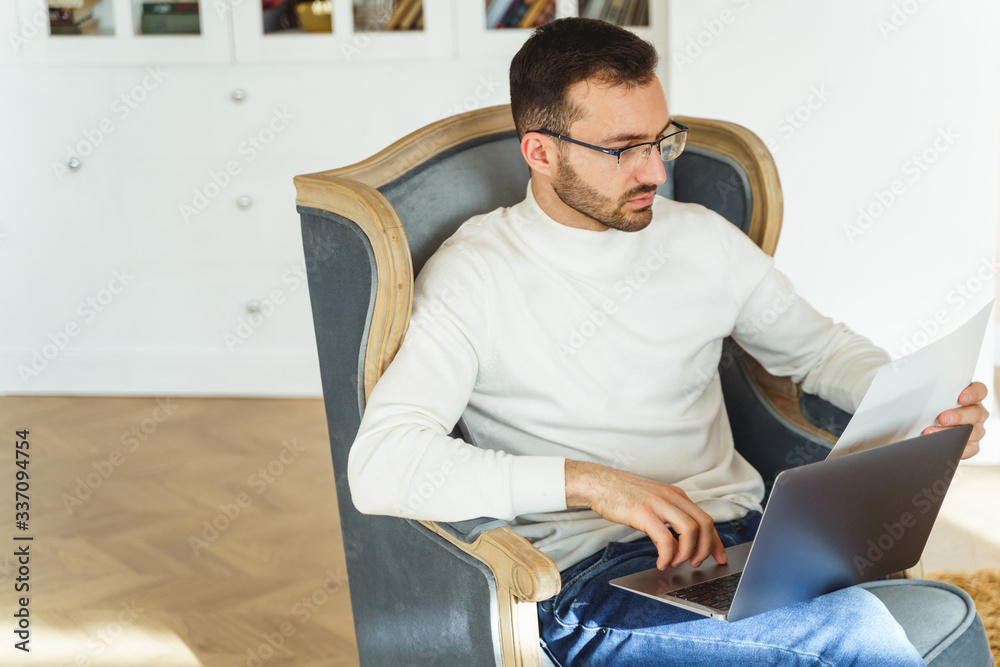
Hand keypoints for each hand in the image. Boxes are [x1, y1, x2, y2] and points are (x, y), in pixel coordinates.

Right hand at [565, 460, 726, 569]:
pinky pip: (665, 539)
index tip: (719, 557)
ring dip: (687, 553)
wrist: (599, 483)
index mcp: (676, 495)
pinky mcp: (643, 513)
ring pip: (690, 531)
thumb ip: (668, 517)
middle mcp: (672, 497)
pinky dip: (667, 555)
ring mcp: (658, 504)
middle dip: (707, 549)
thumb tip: (679, 543)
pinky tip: (661, 562)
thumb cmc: (623, 494)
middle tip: (697, 563)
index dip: (716, 541)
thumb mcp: (653, 501)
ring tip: (676, 563)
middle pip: (704, 525)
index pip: (705, 519)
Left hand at [922, 381, 988, 458]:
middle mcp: (976, 412)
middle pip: (976, 413)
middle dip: (959, 416)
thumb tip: (917, 395)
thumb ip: (933, 395)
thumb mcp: (932, 399)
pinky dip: (957, 449)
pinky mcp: (972, 445)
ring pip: (973, 431)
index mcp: (970, 397)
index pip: (980, 391)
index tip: (962, 398)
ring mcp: (976, 429)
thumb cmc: (929, 408)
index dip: (974, 393)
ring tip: (932, 432)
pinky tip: (942, 446)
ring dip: (952, 432)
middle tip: (942, 418)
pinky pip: (970, 448)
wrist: (923, 429)